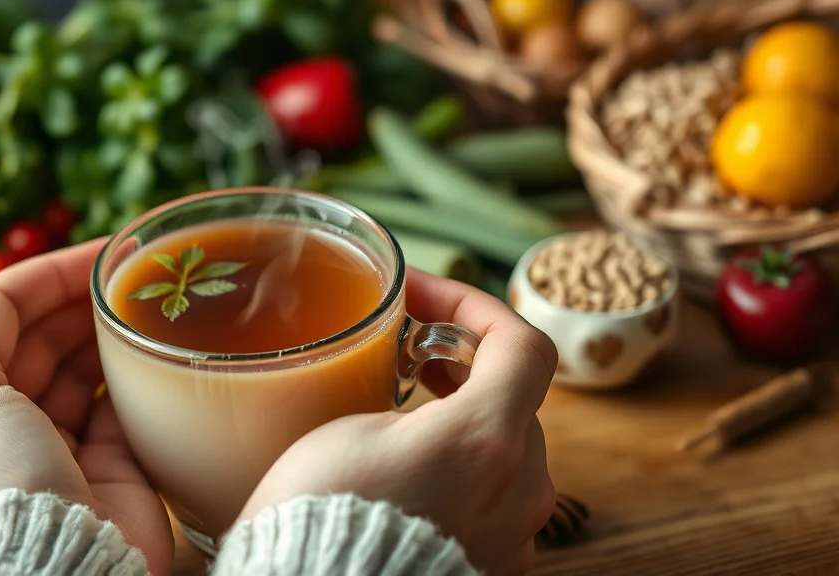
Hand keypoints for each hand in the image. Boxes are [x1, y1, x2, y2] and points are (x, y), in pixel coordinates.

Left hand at [0, 239, 173, 575]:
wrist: (49, 573)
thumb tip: (13, 291)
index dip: (43, 278)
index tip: (95, 253)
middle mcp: (2, 429)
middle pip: (42, 342)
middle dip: (80, 302)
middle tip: (132, 271)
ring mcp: (57, 453)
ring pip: (82, 374)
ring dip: (110, 335)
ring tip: (150, 300)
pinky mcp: (109, 477)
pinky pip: (123, 413)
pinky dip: (138, 380)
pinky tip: (158, 351)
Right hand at [238, 269, 556, 575]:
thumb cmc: (319, 513)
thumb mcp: (354, 427)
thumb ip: (414, 398)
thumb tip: (425, 395)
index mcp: (488, 440)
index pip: (523, 344)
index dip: (474, 304)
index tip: (426, 294)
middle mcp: (521, 490)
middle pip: (514, 399)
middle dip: (465, 363)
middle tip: (409, 346)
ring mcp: (514, 535)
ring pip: (507, 452)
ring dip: (465, 418)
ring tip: (407, 406)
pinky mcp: (496, 566)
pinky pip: (495, 501)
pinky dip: (464, 471)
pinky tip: (416, 470)